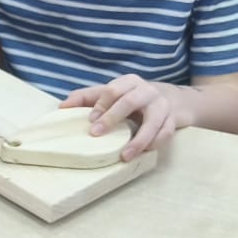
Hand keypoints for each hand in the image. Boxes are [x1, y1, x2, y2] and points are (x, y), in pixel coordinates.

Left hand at [60, 75, 187, 159]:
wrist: (175, 100)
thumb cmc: (135, 99)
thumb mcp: (113, 94)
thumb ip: (88, 98)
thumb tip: (61, 107)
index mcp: (130, 82)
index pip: (113, 90)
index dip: (101, 105)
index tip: (90, 121)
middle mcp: (147, 91)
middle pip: (130, 101)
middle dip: (112, 117)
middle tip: (96, 134)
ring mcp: (162, 106)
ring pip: (152, 121)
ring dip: (138, 139)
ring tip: (125, 156)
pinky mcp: (174, 120)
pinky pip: (166, 133)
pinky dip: (155, 143)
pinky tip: (143, 153)